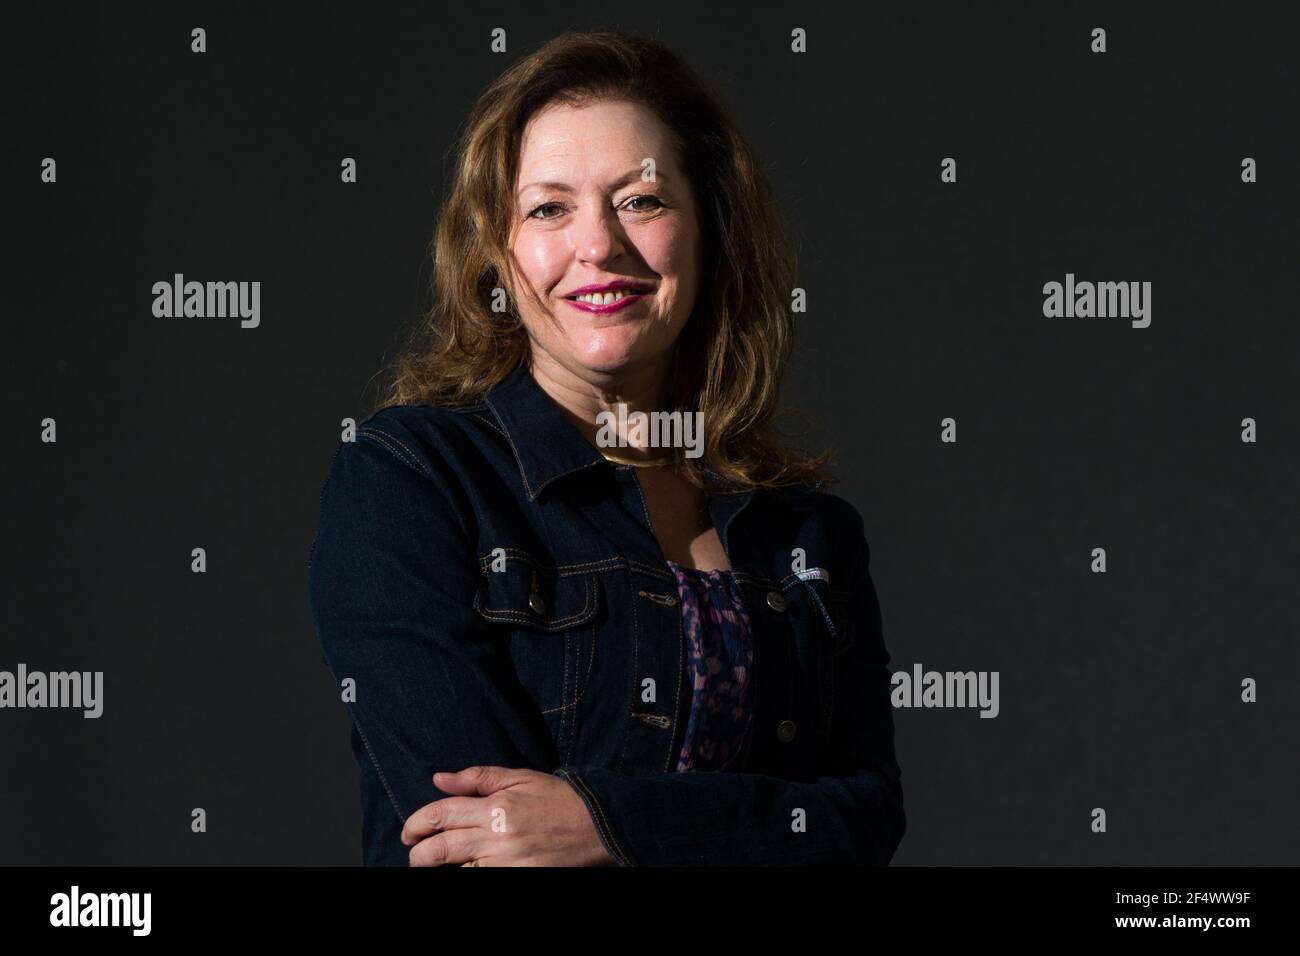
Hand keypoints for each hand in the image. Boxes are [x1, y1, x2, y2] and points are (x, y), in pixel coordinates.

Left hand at [400, 765, 616, 866]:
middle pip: (440, 850)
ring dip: (438, 869)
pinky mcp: (517, 879)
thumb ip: (478, 777)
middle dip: (418, 854)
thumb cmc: (558, 799)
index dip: (416, 823)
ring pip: (455, 871)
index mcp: (496, 806)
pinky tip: (463, 870)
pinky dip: (466, 876)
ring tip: (435, 864)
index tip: (410, 830)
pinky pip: (479, 880)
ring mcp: (506, 863)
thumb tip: (439, 778)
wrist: (598, 826)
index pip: (440, 814)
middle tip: (415, 852)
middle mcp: (497, 837)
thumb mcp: (520, 777)